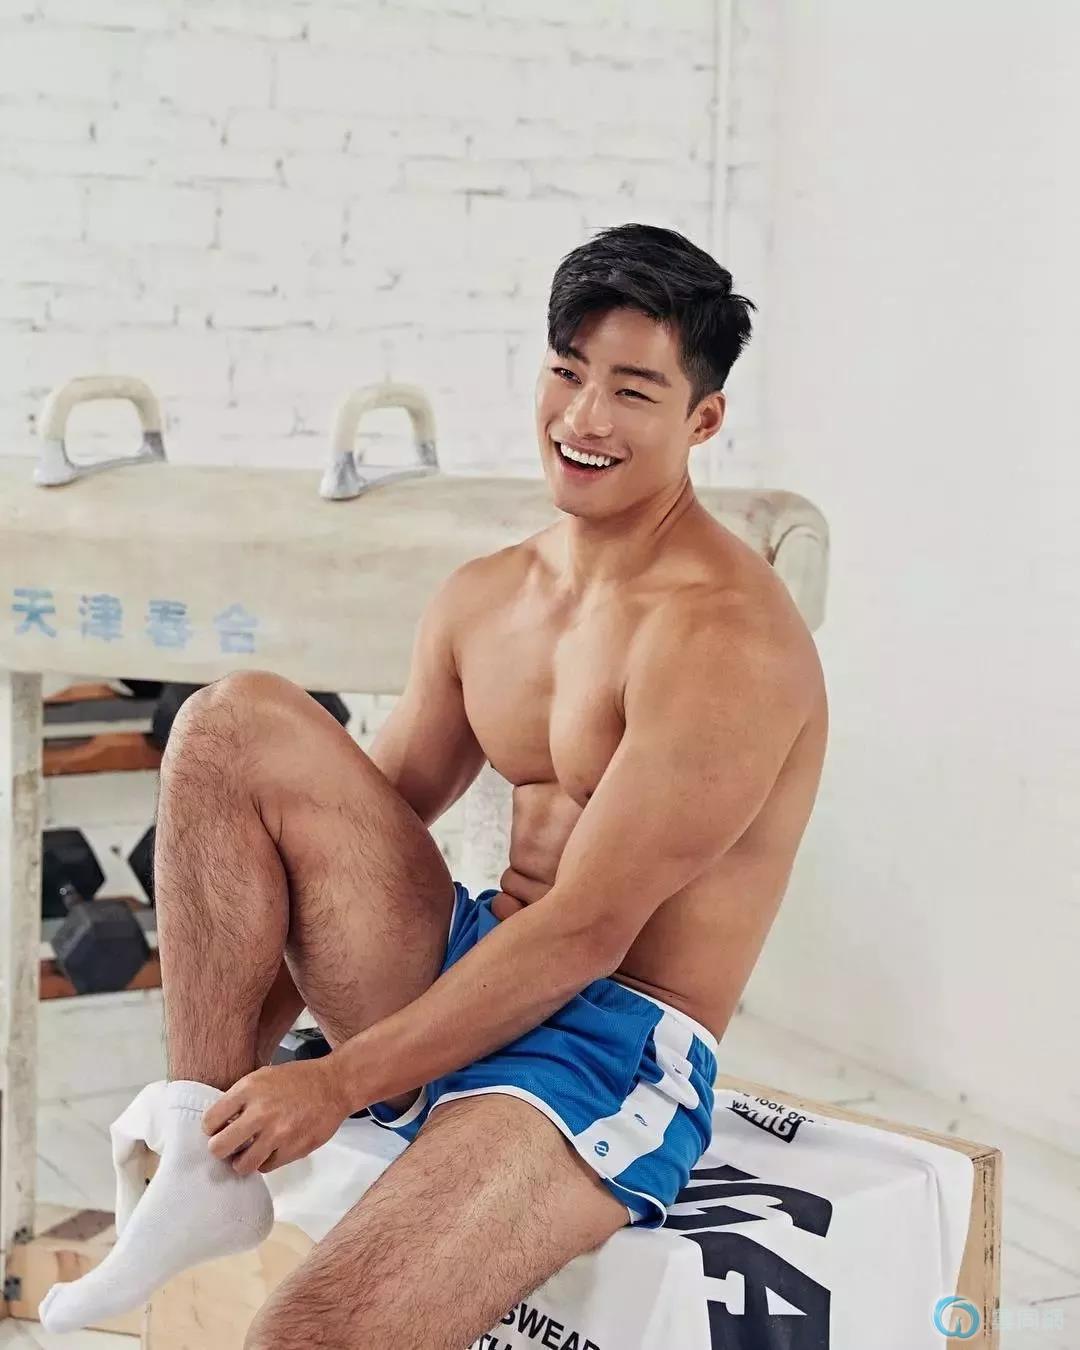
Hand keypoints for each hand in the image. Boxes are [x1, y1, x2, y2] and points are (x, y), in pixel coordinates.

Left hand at [202, 1059, 349, 1175]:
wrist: (335, 1085)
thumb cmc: (297, 1079)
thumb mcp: (263, 1076)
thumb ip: (240, 1098)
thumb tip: (218, 1124)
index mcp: (249, 1089)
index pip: (210, 1121)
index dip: (212, 1128)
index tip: (218, 1130)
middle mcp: (260, 1112)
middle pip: (219, 1148)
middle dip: (221, 1149)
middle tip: (229, 1146)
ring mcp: (278, 1133)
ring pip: (241, 1165)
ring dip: (242, 1160)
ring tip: (249, 1152)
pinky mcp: (293, 1149)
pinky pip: (265, 1167)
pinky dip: (265, 1161)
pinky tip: (271, 1148)